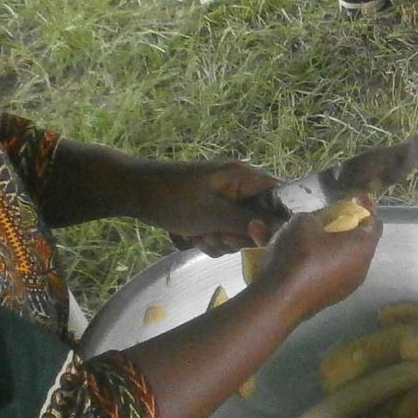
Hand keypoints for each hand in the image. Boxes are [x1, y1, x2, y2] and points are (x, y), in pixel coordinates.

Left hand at [143, 159, 277, 254]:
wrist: (135, 193)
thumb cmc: (174, 200)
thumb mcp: (213, 214)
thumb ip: (249, 222)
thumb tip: (282, 229)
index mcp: (244, 177)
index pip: (281, 196)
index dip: (279, 220)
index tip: (261, 238)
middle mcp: (240, 186)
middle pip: (261, 220)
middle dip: (239, 235)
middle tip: (218, 236)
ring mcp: (225, 199)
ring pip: (240, 231)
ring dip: (221, 240)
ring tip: (200, 235)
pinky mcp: (212, 211)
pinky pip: (224, 232)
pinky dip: (210, 239)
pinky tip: (193, 237)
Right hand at [254, 199, 380, 317]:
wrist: (279, 299)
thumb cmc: (301, 254)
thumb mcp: (303, 222)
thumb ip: (314, 218)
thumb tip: (314, 224)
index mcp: (361, 248)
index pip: (374, 224)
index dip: (365, 208)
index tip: (355, 198)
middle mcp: (356, 269)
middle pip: (350, 242)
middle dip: (334, 226)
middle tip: (320, 214)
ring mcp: (339, 286)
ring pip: (325, 256)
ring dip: (305, 241)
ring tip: (277, 226)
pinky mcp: (320, 297)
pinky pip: (310, 270)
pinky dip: (294, 258)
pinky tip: (261, 239)